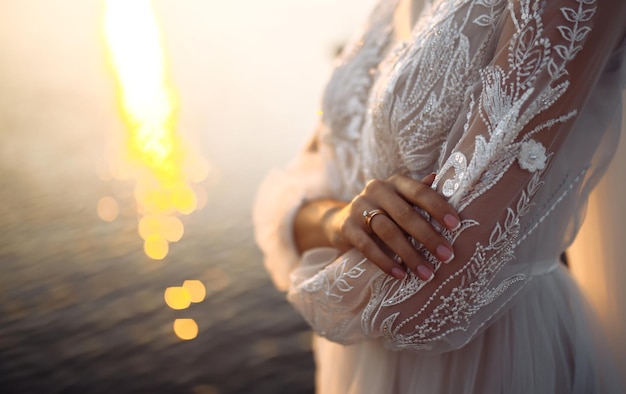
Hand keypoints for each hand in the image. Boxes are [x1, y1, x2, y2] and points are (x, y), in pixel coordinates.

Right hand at [325, 173, 459, 280]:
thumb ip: (420, 193)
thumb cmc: (382, 211)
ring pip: (388, 232)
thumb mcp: (401, 200)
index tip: (456, 225)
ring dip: (410, 255)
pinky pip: (368, 247)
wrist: (340, 221)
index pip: (419, 192)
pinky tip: (400, 274)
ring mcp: (359, 208)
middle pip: (406, 214)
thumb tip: (444, 179)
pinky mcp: (347, 227)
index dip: (438, 207)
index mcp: (395, 183)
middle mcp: (376, 190)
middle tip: (447, 256)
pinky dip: (385, 262)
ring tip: (427, 273)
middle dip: (428, 237)